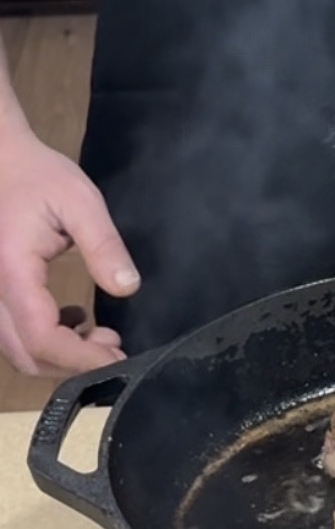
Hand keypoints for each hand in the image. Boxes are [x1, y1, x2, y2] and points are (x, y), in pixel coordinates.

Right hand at [0, 128, 140, 376]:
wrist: (2, 163)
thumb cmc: (39, 176)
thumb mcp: (80, 201)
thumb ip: (103, 245)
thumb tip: (128, 288)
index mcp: (14, 273)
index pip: (40, 336)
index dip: (79, 358)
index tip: (118, 358)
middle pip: (26, 355)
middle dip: (73, 365)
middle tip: (116, 349)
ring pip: (18, 350)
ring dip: (60, 355)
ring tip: (103, 336)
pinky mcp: (0, 292)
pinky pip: (16, 333)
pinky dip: (47, 340)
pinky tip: (76, 320)